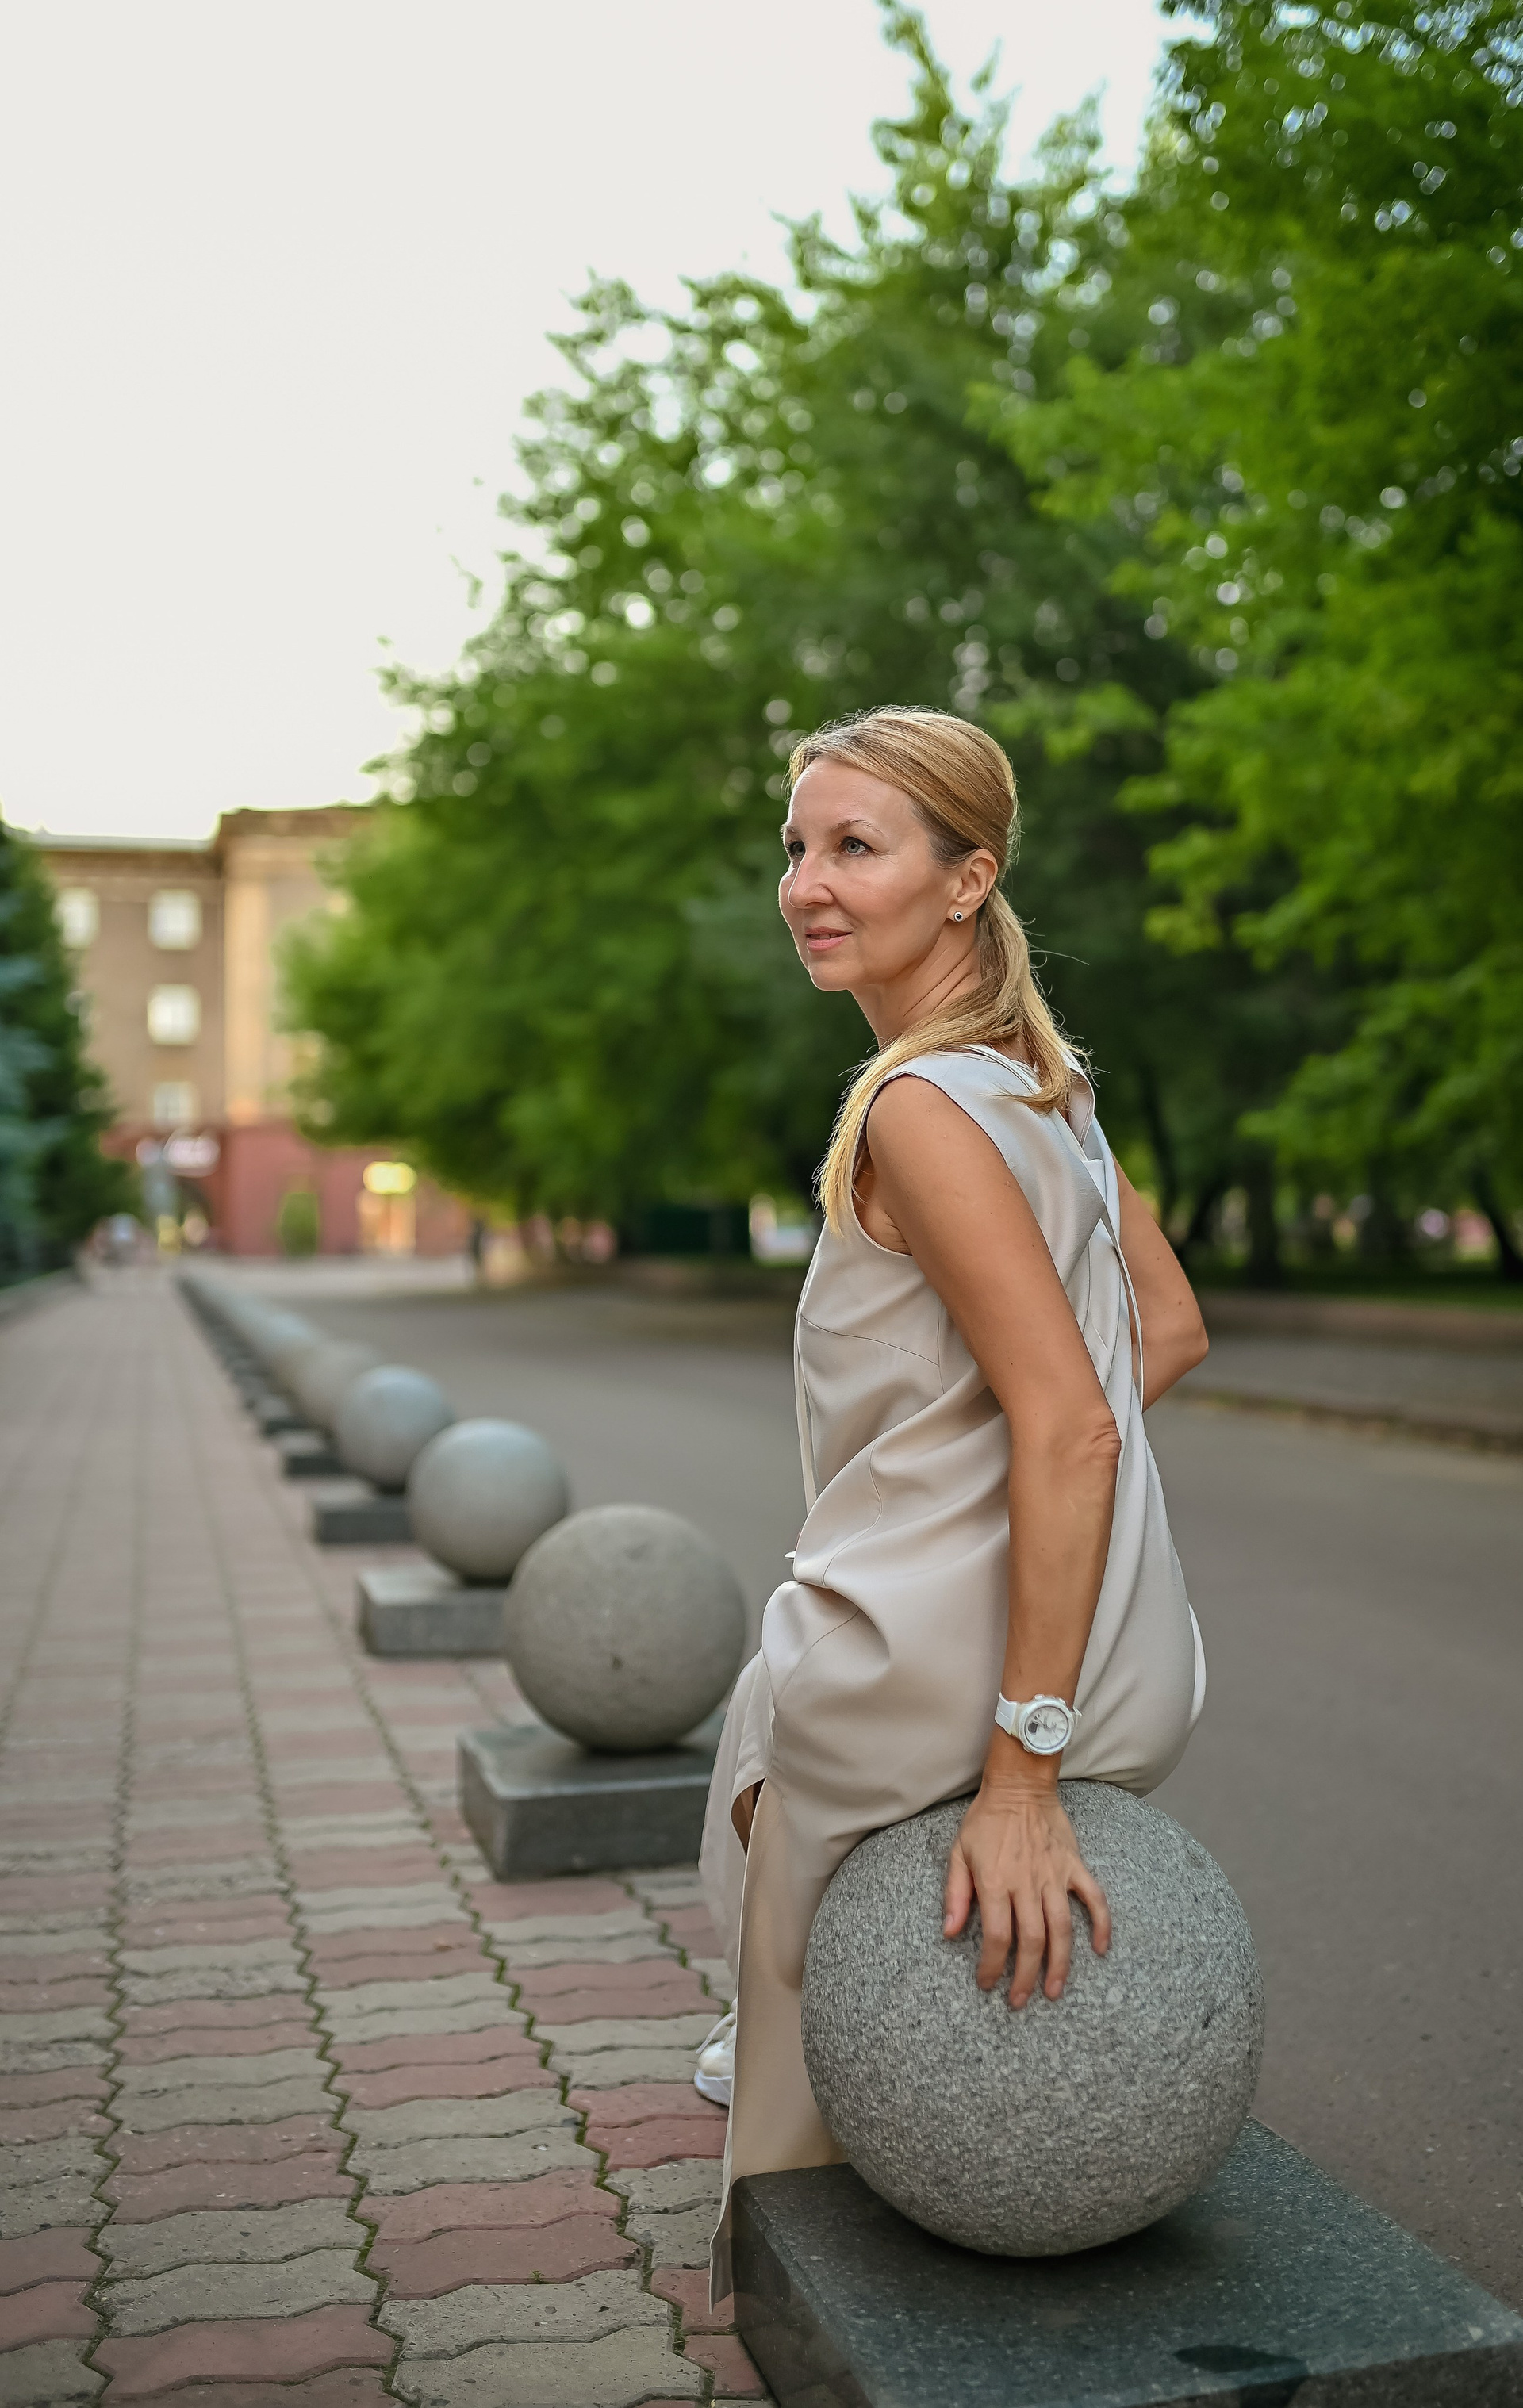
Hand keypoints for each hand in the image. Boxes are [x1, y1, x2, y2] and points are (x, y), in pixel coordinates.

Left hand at [943, 1775, 1110, 2008]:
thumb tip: (950, 1932)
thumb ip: (955, 1893)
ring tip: (1053, 1991)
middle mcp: (1027, 1883)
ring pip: (1062, 1929)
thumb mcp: (958, 1852)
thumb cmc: (986, 1820)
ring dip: (1060, 1964)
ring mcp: (1054, 1875)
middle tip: (1020, 2000)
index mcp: (995, 1882)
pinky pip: (1094, 1899)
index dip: (992, 1966)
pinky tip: (1100, 1949)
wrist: (1020, 1785)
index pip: (997, 1936)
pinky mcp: (1074, 1866)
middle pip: (1031, 1941)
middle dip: (1026, 1977)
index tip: (988, 1984)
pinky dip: (1101, 1925)